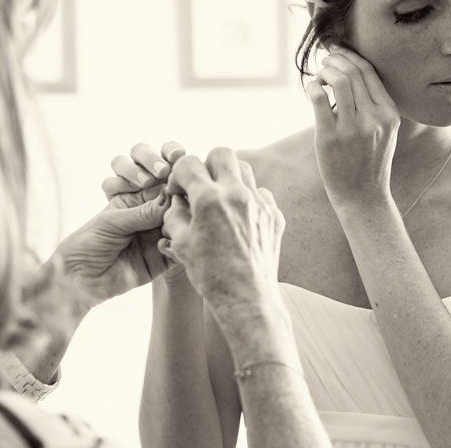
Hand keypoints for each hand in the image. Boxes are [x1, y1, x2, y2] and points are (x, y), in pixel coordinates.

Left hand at [101, 141, 189, 285]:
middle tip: (176, 206)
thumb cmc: (87, 244)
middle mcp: (150, 217)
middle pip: (173, 206)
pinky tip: (166, 245)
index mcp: (135, 201)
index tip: (174, 183)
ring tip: (170, 227)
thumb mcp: (113, 222)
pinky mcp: (163, 259)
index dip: (168, 184)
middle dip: (177, 204)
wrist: (77, 280)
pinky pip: (178, 249)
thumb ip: (143, 212)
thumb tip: (171, 198)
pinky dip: (177, 245)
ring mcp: (157, 237)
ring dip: (178, 225)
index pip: (158, 188)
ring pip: (178, 226)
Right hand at [159, 148, 284, 309]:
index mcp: (210, 200)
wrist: (246, 297)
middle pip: (221, 153)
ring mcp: (260, 204)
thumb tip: (179, 197)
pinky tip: (239, 218)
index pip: (189, 164)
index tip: (178, 191)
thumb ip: (175, 212)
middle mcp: (238, 195)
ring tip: (220, 200)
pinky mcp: (274, 215)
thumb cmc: (209, 274)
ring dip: (229, 178)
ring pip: (245, 169)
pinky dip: (247, 199)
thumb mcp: (181, 243)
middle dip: (206, 165)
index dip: (178, 175)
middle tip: (201, 186)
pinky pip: (260, 193)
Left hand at [304, 46, 399, 207]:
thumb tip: (350, 74)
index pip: (369, 72)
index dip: (351, 56)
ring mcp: (353, 128)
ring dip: (325, 71)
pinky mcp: (330, 138)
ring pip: (338, 81)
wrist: (363, 196)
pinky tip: (311, 89)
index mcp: (389, 113)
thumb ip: (375, 105)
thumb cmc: (370, 161)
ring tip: (320, 75)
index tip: (338, 51)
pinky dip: (313, 87)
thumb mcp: (385, 131)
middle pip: (353, 72)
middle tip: (325, 60)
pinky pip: (319, 99)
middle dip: (336, 60)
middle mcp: (374, 118)